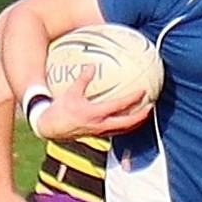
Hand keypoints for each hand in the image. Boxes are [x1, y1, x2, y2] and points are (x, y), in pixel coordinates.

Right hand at [37, 65, 152, 139]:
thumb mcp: (70, 92)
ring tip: (144, 114)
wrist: (50, 128)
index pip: (119, 106)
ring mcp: (100, 132)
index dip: (133, 98)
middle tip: (151, 106)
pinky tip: (128, 118)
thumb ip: (83, 79)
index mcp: (95, 113)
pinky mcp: (98, 135)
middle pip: (127, 123)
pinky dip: (125, 125)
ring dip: (135, 122)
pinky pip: (116, 131)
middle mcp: (100, 125)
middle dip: (141, 116)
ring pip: (123, 129)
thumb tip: (92, 66)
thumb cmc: (60, 109)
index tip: (143, 91)